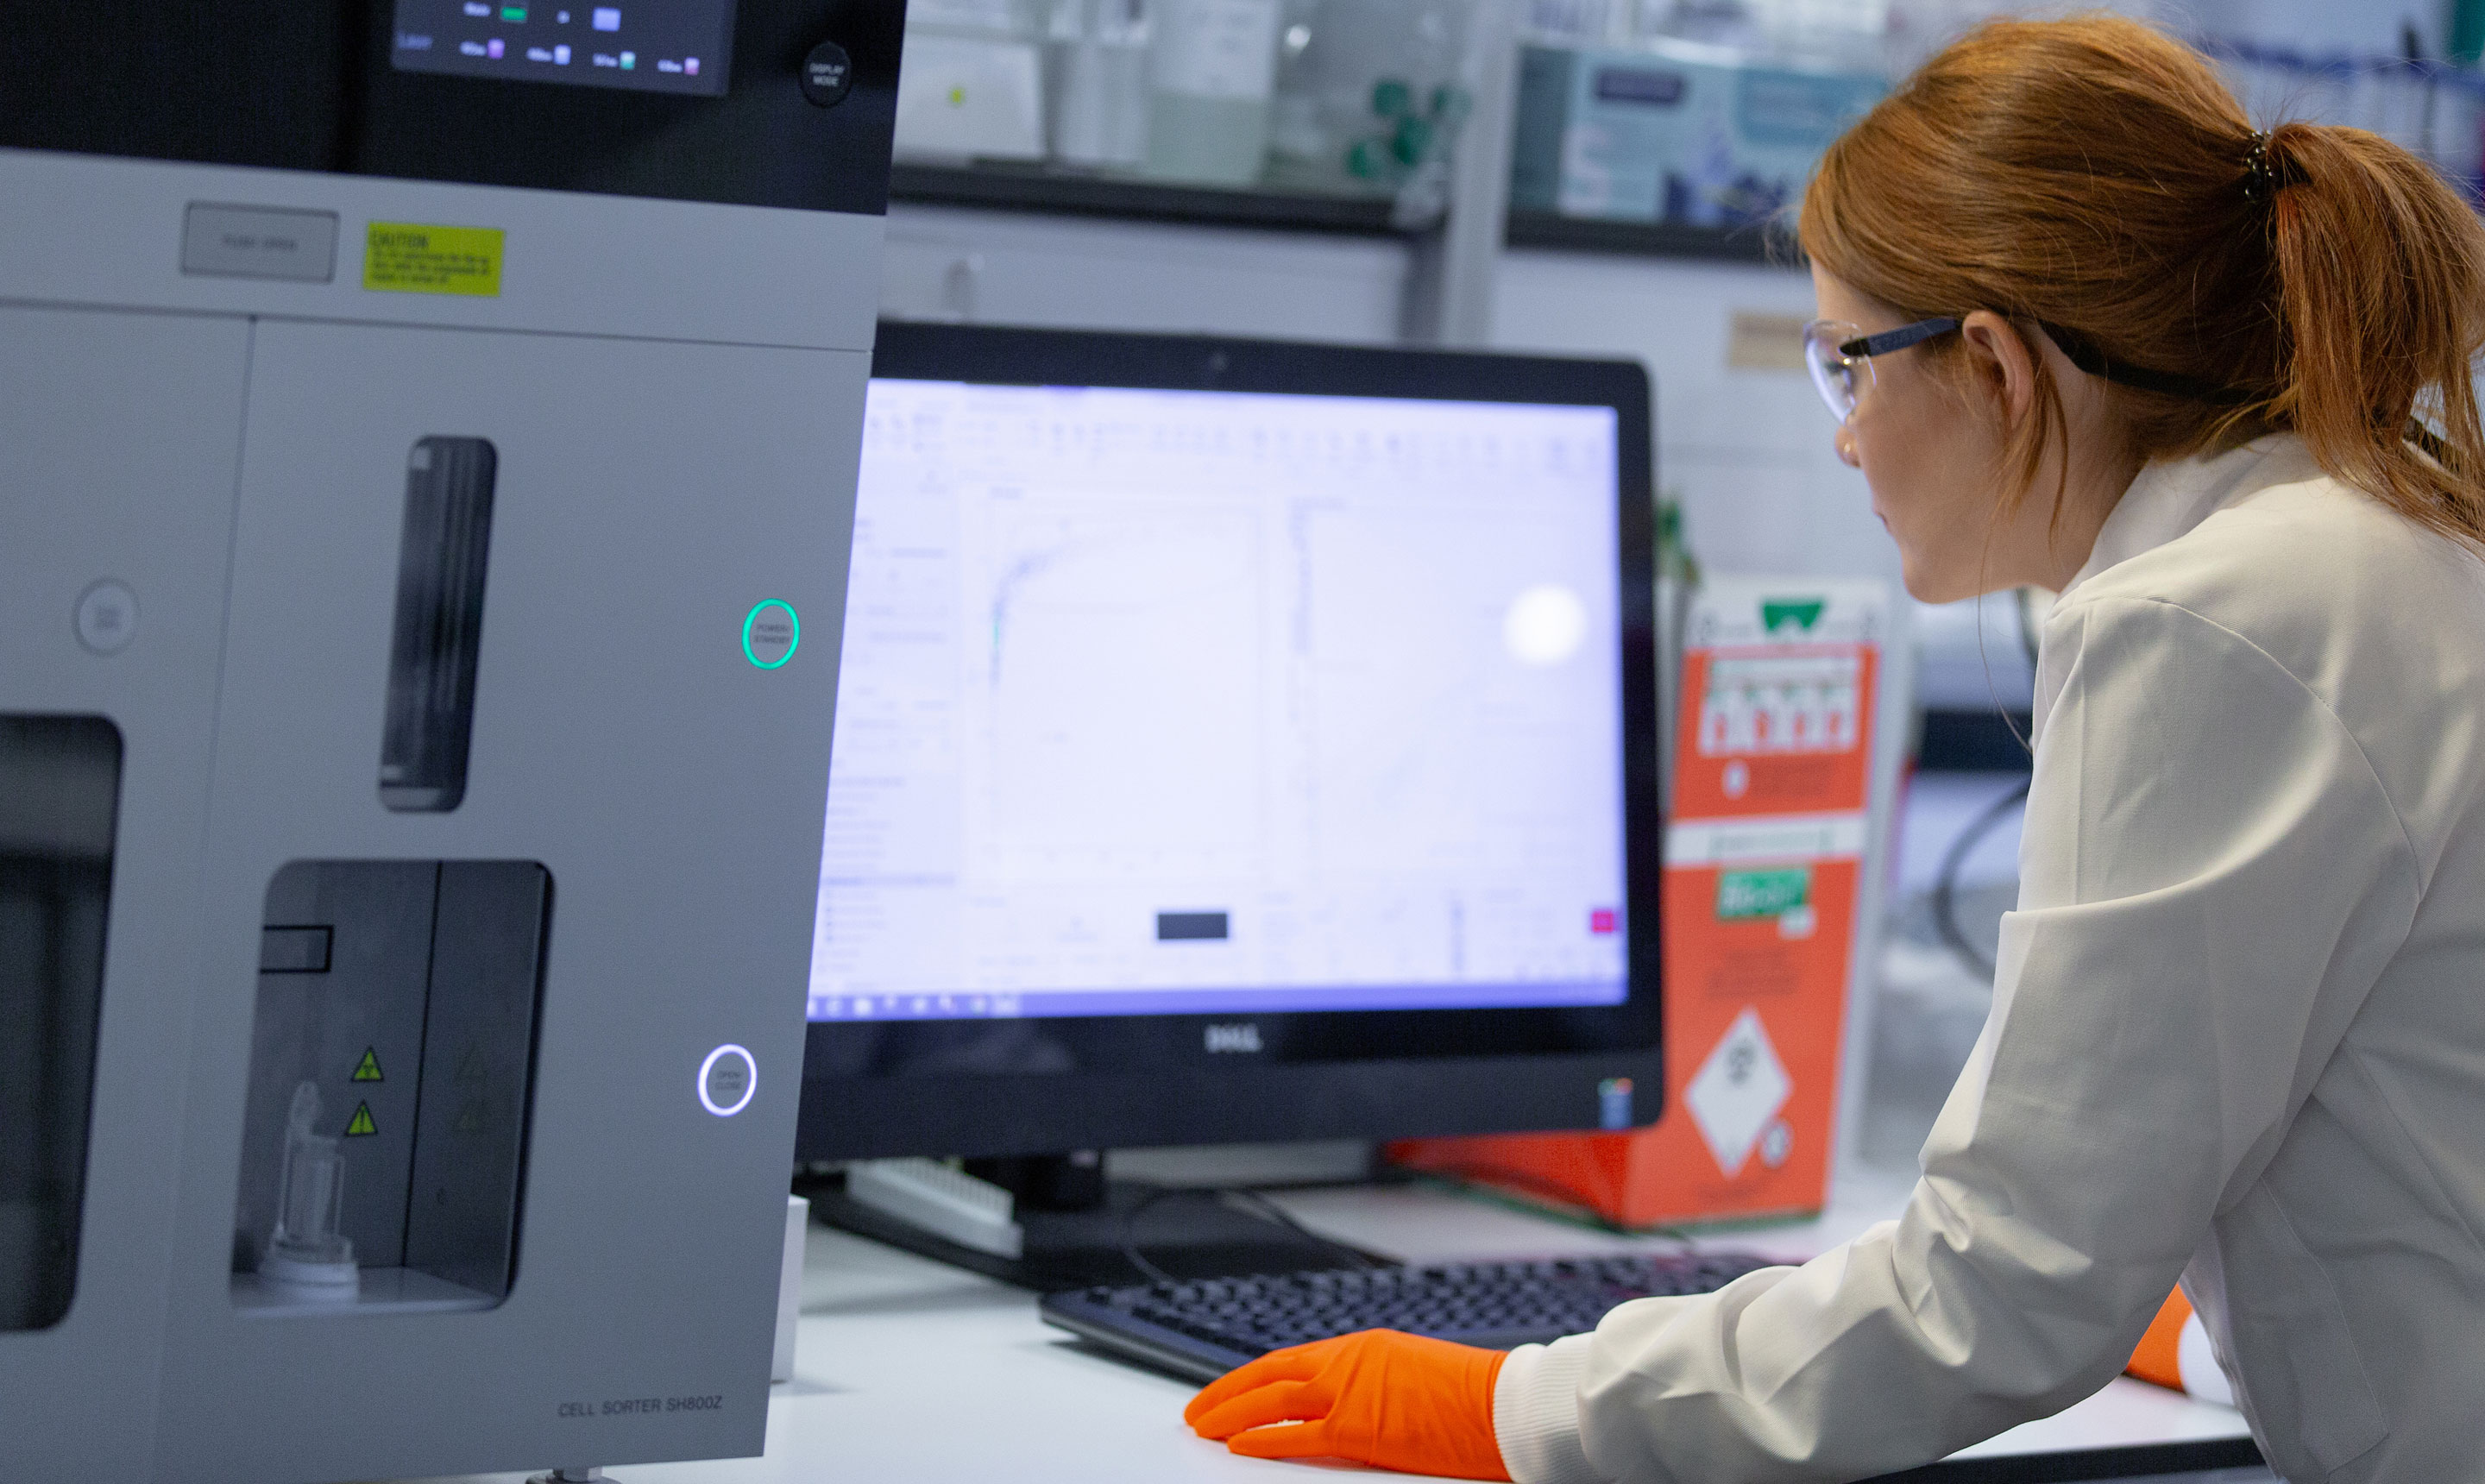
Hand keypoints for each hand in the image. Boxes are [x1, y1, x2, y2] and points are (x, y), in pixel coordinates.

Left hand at [1184, 1329, 1510, 1479]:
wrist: (1502, 1403)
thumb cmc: (1470, 1393)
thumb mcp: (1409, 1371)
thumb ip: (1368, 1381)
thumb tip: (1344, 1400)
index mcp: (1360, 1348)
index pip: (1288, 1360)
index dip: (1251, 1376)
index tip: (1228, 1389)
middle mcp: (1346, 1363)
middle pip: (1269, 1375)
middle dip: (1227, 1392)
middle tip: (1197, 1410)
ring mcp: (1349, 1394)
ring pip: (1271, 1400)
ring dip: (1231, 1413)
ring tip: (1204, 1427)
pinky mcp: (1357, 1429)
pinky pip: (1295, 1434)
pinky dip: (1262, 1437)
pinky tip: (1238, 1444)